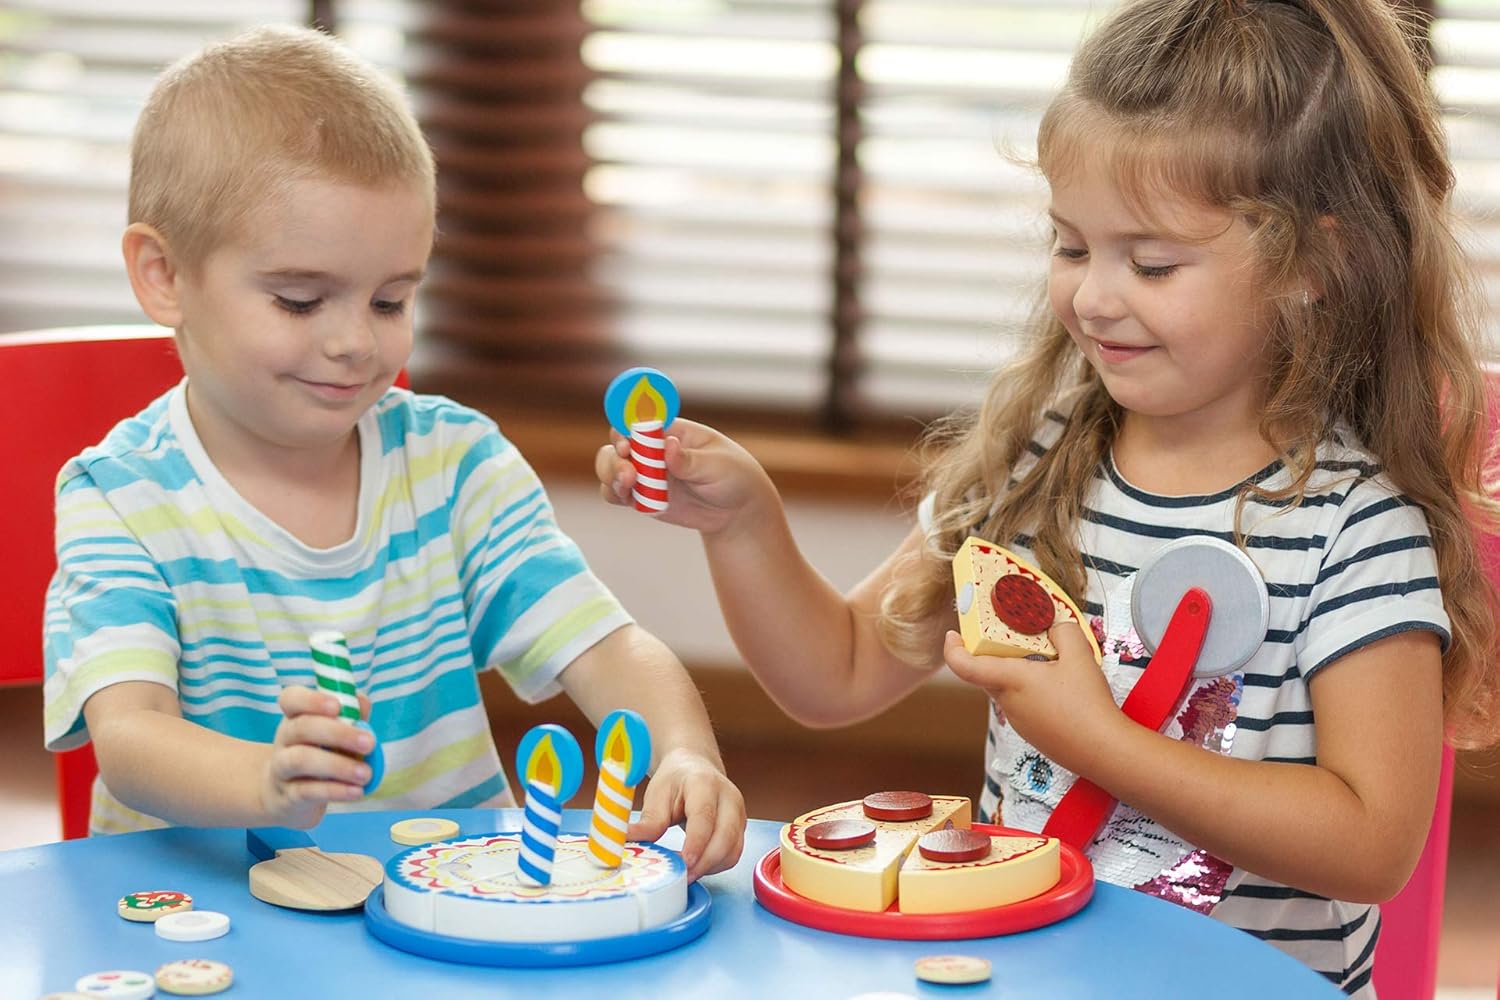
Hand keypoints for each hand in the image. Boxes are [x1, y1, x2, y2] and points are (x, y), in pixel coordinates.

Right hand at [258, 686, 373, 827]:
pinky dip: (335, 790)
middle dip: (339, 733)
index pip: (291, 698)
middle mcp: (285, 739)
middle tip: (369, 743)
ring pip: (301, 760)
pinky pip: (308, 791)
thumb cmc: (319, 754)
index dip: (312, 700)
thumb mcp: (332, 732)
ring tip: (366, 773)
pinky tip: (356, 791)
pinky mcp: (288, 796)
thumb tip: (361, 701)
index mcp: (296, 717)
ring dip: (338, 765)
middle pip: (303, 728)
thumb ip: (350, 715)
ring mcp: (282, 768)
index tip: (337, 706)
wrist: (288, 797)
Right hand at [595, 418, 774, 537]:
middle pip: (618, 443)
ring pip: (610, 467)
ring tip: (627, 486)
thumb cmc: (733, 476)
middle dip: (615, 457)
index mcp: (671, 430)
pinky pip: (616, 492)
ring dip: (611, 475)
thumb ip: (689, 459)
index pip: (639, 420)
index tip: (626, 444)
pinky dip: (614, 494)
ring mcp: (645, 473)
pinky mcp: (641, 496)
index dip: (625, 428)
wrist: (736, 511)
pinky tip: (626, 498)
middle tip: (629, 475)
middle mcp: (652, 449)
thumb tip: (669, 445)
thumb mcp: (718, 465)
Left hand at [627, 747, 746, 880]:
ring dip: (711, 867)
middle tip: (681, 877)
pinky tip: (698, 866)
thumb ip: (648, 821)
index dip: (696, 844)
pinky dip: (717, 866)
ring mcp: (739, 813)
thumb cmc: (676, 779)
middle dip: (704, 863)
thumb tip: (627, 841)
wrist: (695, 766)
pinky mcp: (740, 828)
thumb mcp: (657, 794)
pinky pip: (733, 854)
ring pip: (732, 850)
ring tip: (686, 873)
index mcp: (705, 784)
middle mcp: (728, 798)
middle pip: (725, 837)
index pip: (705, 818)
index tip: (683, 864)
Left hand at [943, 623, 1122, 775]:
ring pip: (1008, 690)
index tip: (953, 635)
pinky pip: (1024, 706)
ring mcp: (1020, 722)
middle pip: (989, 673)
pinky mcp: (1033, 734)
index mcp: (1010, 681)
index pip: (965, 666)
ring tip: (1047, 661)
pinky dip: (1033, 692)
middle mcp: (1008, 703)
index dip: (953, 649)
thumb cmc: (1087, 705)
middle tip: (1015, 637)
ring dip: (1019, 673)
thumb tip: (1056, 627)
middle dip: (997, 653)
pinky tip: (1060, 689)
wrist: (1104, 751)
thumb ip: (1064, 632)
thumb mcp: (1080, 656)